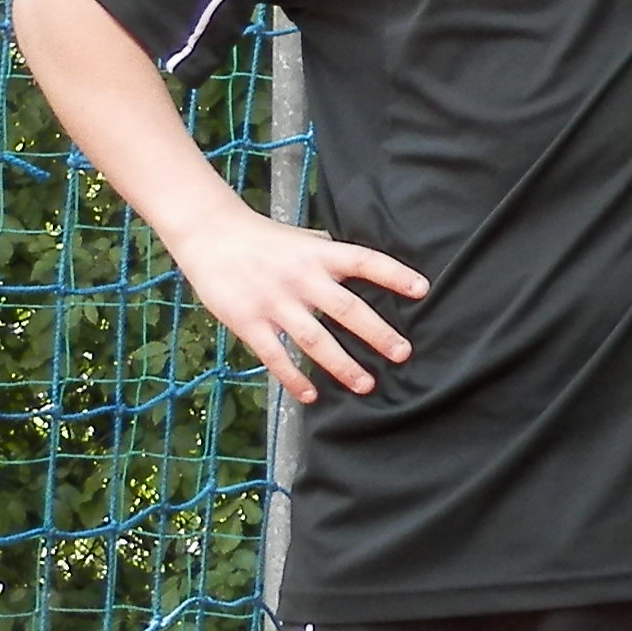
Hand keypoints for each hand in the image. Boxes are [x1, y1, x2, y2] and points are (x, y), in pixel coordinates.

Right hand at [163, 203, 427, 406]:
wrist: (210, 235)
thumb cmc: (264, 238)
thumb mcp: (304, 238)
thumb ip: (331, 254)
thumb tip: (367, 268)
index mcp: (319, 254)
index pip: (364, 261)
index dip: (394, 274)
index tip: (422, 290)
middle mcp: (302, 279)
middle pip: (347, 308)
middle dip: (377, 334)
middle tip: (403, 354)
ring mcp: (275, 302)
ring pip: (314, 339)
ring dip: (342, 365)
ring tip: (366, 385)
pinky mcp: (248, 322)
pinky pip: (275, 355)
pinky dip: (293, 377)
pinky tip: (310, 396)